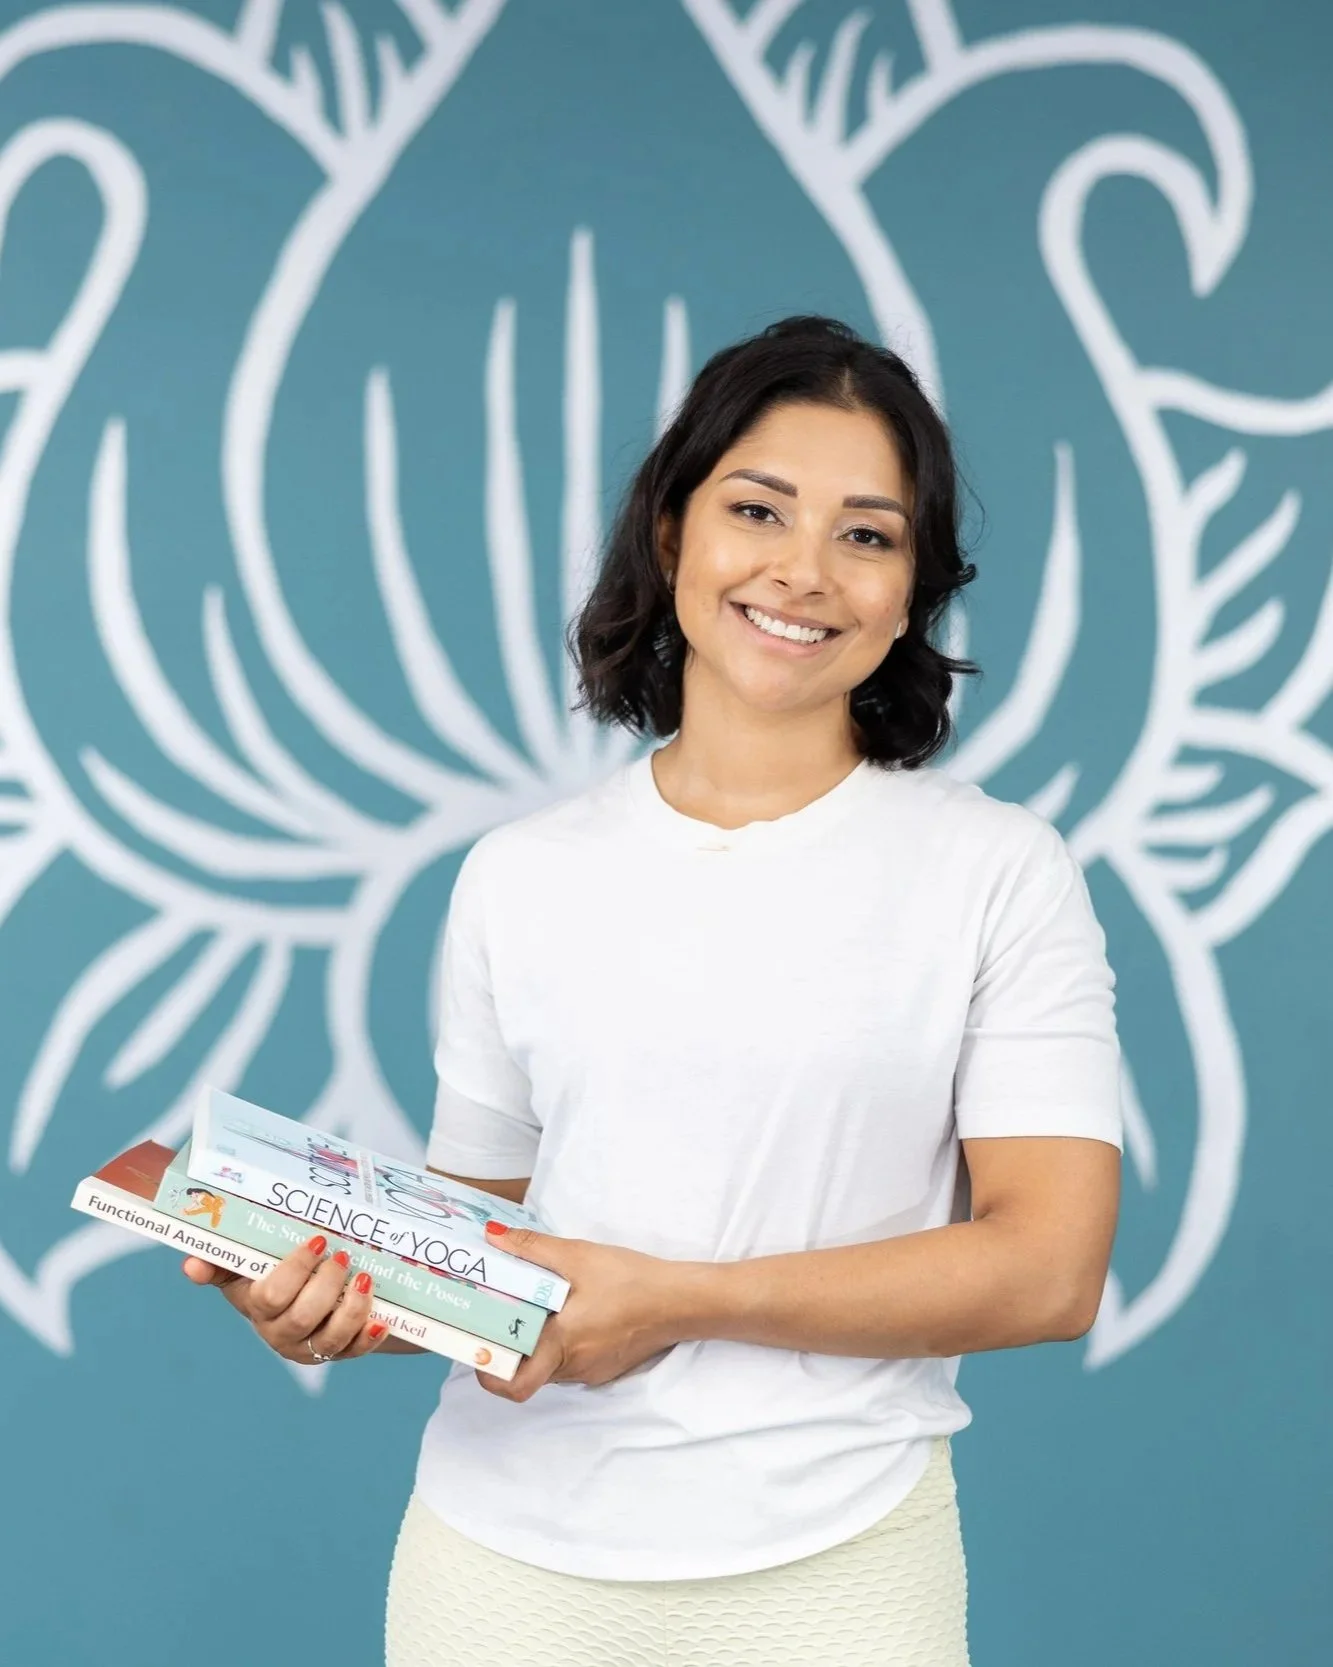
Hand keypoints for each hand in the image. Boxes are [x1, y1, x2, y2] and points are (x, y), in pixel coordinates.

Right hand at [181, 1234, 389, 1364]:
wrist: (322, 1289)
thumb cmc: (284, 1267)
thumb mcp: (254, 1259)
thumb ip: (225, 1259)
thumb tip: (190, 1265)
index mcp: (255, 1305)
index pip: (269, 1296)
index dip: (295, 1270)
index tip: (317, 1241)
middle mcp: (279, 1331)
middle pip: (301, 1317)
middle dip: (326, 1284)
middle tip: (343, 1255)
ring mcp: (309, 1346)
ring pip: (329, 1338)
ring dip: (351, 1308)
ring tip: (366, 1278)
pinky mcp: (339, 1353)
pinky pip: (354, 1351)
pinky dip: (368, 1335)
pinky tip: (380, 1320)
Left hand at [474, 1221, 706, 1401]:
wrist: (682, 1300)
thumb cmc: (632, 1280)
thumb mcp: (579, 1256)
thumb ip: (532, 1248)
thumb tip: (492, 1237)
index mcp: (562, 1345)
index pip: (513, 1385)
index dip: (488, 1373)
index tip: (476, 1345)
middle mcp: (573, 1368)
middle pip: (527, 1370)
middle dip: (510, 1345)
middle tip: (498, 1313)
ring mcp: (591, 1371)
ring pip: (549, 1364)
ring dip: (537, 1340)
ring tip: (532, 1303)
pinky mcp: (606, 1366)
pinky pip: (571, 1359)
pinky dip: (561, 1340)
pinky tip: (569, 1308)